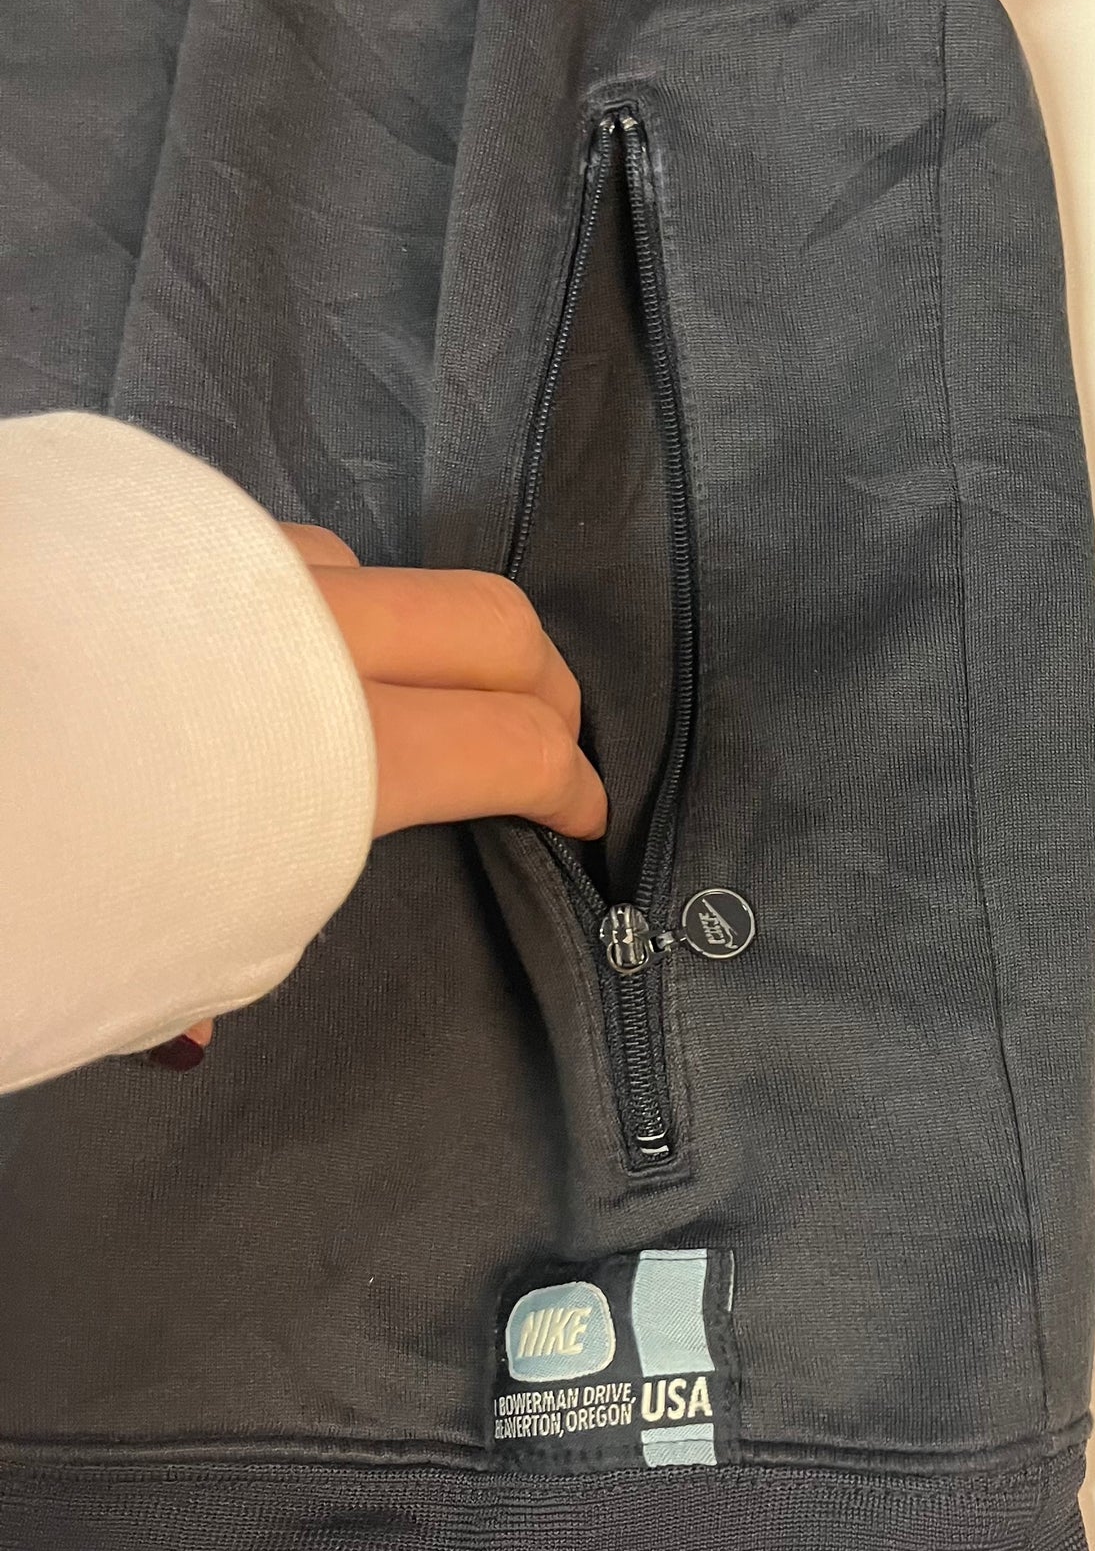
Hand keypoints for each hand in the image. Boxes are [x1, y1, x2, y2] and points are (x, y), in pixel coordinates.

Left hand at [145, 527, 605, 1065]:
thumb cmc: (39, 867)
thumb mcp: (135, 949)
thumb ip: (203, 958)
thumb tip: (185, 1020)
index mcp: (341, 746)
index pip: (509, 746)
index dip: (568, 784)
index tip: (584, 816)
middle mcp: (306, 632)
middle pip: (489, 623)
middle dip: (540, 683)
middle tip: (544, 739)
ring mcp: (229, 565)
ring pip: (369, 575)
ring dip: (411, 639)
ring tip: (387, 703)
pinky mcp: (148, 531)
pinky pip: (266, 555)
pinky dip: (302, 607)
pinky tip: (253, 655)